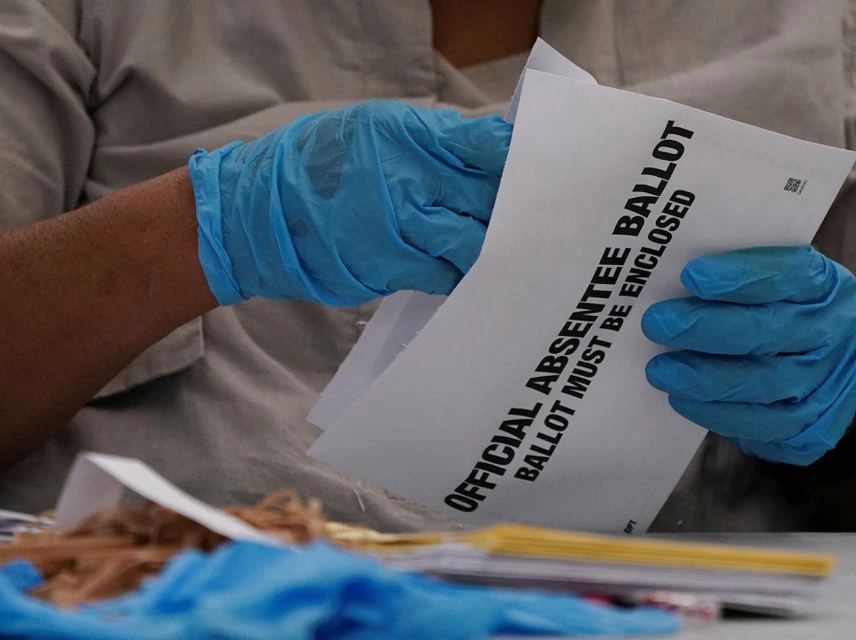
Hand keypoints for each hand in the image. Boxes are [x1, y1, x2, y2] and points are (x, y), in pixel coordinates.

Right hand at [188, 100, 511, 305]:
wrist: (259, 211)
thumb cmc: (322, 165)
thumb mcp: (375, 131)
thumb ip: (433, 143)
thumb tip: (490, 152)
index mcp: (408, 136)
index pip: (487, 145)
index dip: (520, 162)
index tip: (542, 173)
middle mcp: (408, 179)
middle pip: (489, 198)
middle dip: (519, 212)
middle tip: (542, 222)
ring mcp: (399, 226)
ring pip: (473, 243)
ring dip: (496, 250)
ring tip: (517, 254)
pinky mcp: (389, 266)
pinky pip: (444, 275)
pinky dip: (463, 276)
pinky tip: (475, 275)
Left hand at [641, 246, 855, 464]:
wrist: (830, 369)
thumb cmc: (784, 312)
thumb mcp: (777, 283)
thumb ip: (736, 277)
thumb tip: (675, 281)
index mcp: (824, 285)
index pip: (786, 274)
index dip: (739, 276)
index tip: (692, 277)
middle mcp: (830, 331)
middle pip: (767, 330)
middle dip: (706, 328)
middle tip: (657, 324)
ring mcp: (824, 381)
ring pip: (765, 381)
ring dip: (705, 377)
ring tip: (662, 370)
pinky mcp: (812, 424)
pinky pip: (763, 423)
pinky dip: (718, 413)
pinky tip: (683, 400)